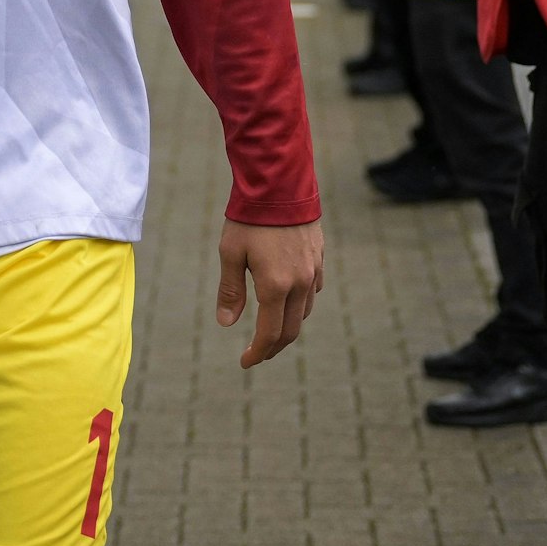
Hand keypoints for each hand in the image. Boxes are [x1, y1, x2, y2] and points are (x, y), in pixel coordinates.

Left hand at [216, 219, 323, 367]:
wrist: (280, 183)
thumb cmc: (249, 218)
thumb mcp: (231, 252)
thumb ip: (230, 290)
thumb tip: (227, 324)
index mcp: (275, 286)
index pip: (269, 334)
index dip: (257, 352)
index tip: (245, 362)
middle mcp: (299, 283)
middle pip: (290, 330)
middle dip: (273, 347)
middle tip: (257, 353)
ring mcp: (313, 271)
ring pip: (304, 312)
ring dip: (288, 327)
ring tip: (270, 329)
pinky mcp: (319, 258)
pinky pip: (313, 291)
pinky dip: (300, 305)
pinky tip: (288, 301)